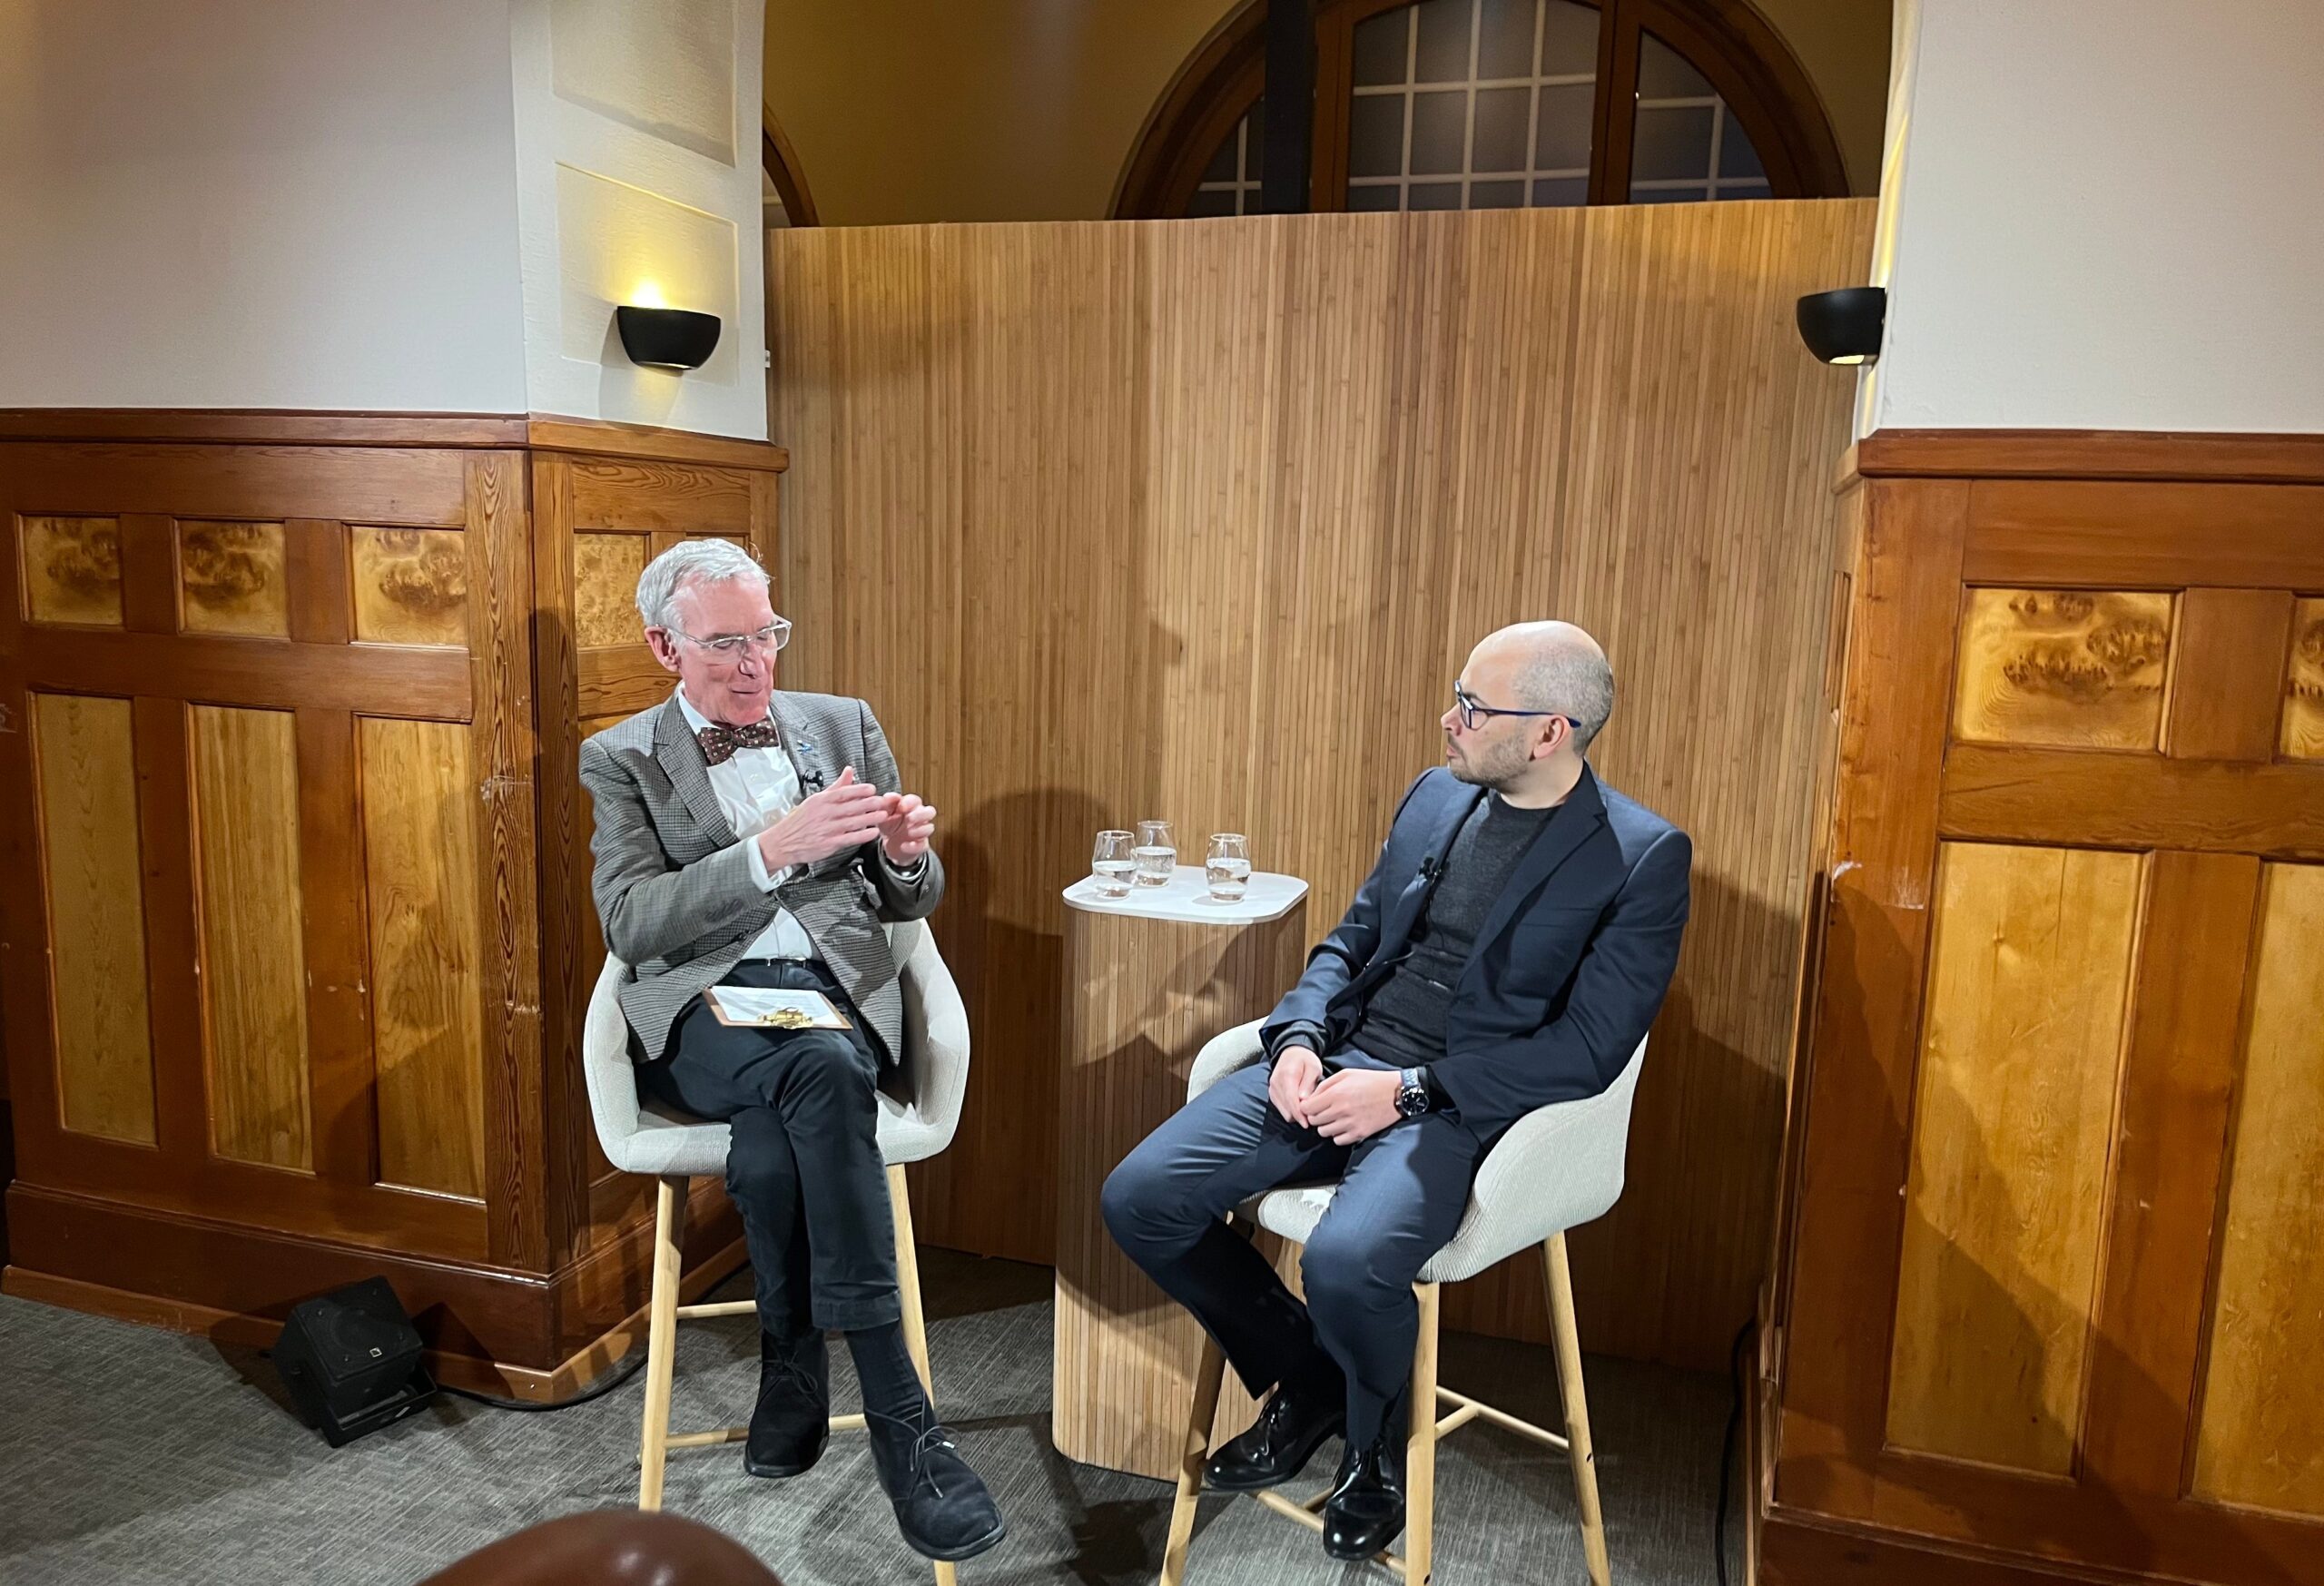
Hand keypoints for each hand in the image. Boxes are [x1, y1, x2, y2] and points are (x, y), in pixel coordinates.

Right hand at [757, 767, 893, 870]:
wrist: (782, 842)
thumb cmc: (800, 821)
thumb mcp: (815, 800)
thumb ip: (836, 786)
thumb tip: (849, 771)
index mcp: (821, 801)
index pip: (843, 793)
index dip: (859, 790)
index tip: (872, 789)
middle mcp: (824, 813)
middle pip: (850, 807)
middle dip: (869, 804)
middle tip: (882, 801)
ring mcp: (826, 829)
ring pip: (852, 822)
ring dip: (869, 818)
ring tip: (882, 815)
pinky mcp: (828, 843)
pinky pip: (848, 838)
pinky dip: (861, 836)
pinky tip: (872, 833)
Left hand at [878, 792, 936, 866]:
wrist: (890, 844)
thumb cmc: (889, 823)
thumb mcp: (884, 814)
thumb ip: (886, 805)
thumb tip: (887, 796)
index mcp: (911, 807)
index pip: (915, 800)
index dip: (910, 802)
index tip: (901, 807)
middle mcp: (920, 818)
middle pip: (930, 811)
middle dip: (921, 814)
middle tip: (909, 818)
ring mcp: (922, 831)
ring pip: (930, 828)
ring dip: (921, 830)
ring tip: (909, 832)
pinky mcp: (920, 845)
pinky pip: (922, 845)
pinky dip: (914, 846)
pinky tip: (903, 846)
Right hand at [1267, 1045, 1323, 1126]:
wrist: (1292, 1053)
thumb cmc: (1305, 1060)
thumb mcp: (1313, 1067)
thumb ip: (1308, 1084)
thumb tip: (1303, 1100)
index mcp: (1287, 1076)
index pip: (1291, 1100)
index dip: (1299, 1114)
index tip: (1307, 1124)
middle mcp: (1276, 1083)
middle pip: (1287, 1109)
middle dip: (1299, 1115)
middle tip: (1313, 1115)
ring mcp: (1272, 1089)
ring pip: (1284, 1111)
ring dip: (1295, 1114)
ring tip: (1308, 1109)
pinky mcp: (1272, 1093)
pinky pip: (1281, 1108)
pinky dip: (1291, 1110)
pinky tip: (1300, 1106)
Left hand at [1304, 1068, 1403, 1144]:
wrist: (1396, 1092)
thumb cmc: (1371, 1080)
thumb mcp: (1346, 1074)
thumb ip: (1325, 1085)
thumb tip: (1310, 1098)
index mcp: (1336, 1093)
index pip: (1307, 1108)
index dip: (1307, 1107)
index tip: (1312, 1105)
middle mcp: (1341, 1110)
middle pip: (1314, 1121)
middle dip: (1316, 1116)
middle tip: (1325, 1111)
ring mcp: (1350, 1123)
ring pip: (1324, 1132)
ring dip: (1326, 1126)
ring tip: (1336, 1118)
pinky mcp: (1360, 1133)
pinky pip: (1338, 1141)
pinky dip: (1338, 1135)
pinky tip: (1345, 1125)